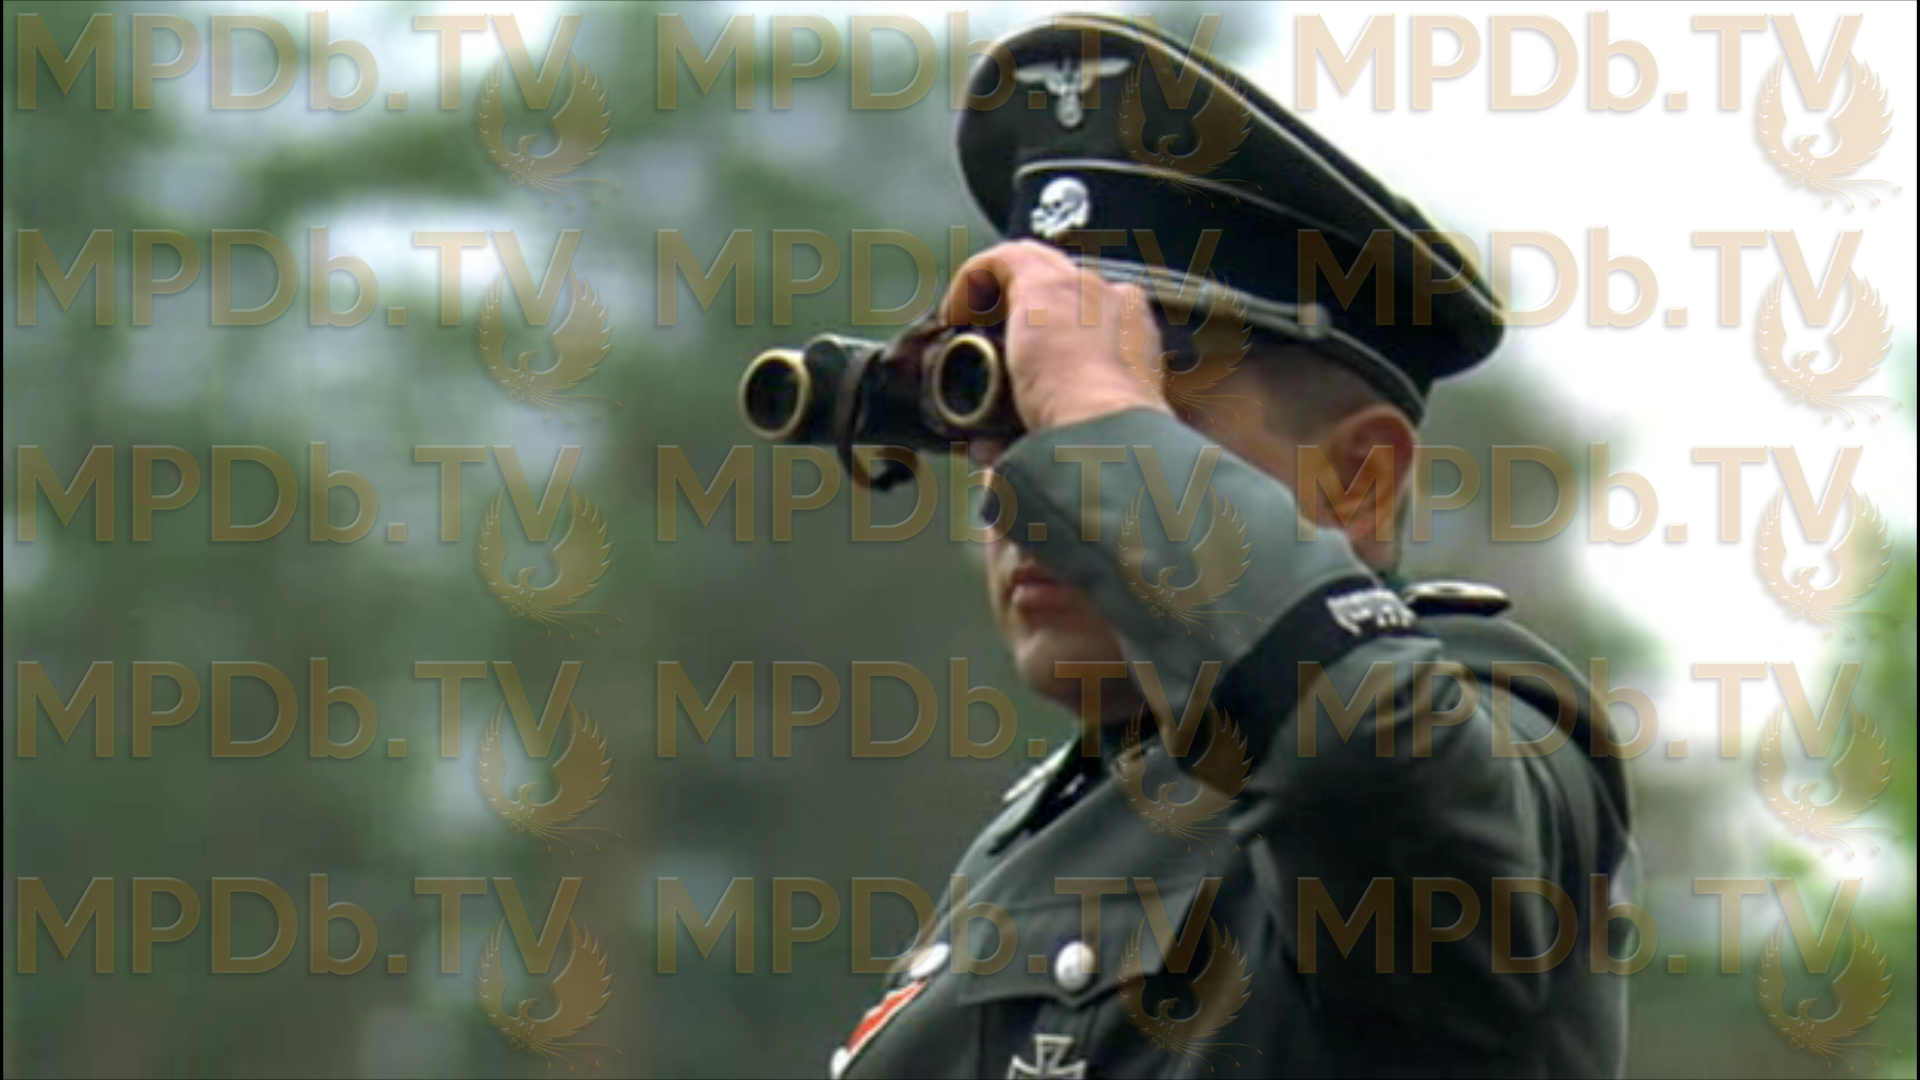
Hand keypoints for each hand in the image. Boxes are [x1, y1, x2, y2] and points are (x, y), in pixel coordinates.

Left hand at [942, 241, 1172, 440]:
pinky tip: (953, 313)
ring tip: (966, 327)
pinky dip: (971, 279)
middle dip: (1022, 311)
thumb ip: (1048, 429)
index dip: (1052, 333)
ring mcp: (1079, 289)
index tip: (1025, 366)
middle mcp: (1111, 301)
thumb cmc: (1099, 446)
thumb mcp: (1083, 431)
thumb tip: (995, 454)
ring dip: (995, 294)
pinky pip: (1001, 260)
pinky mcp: (1043, 284)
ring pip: (1031, 266)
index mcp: (1133, 336)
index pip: (1089, 315)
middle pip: (1058, 286)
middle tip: (989, 345)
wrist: (1105, 433)